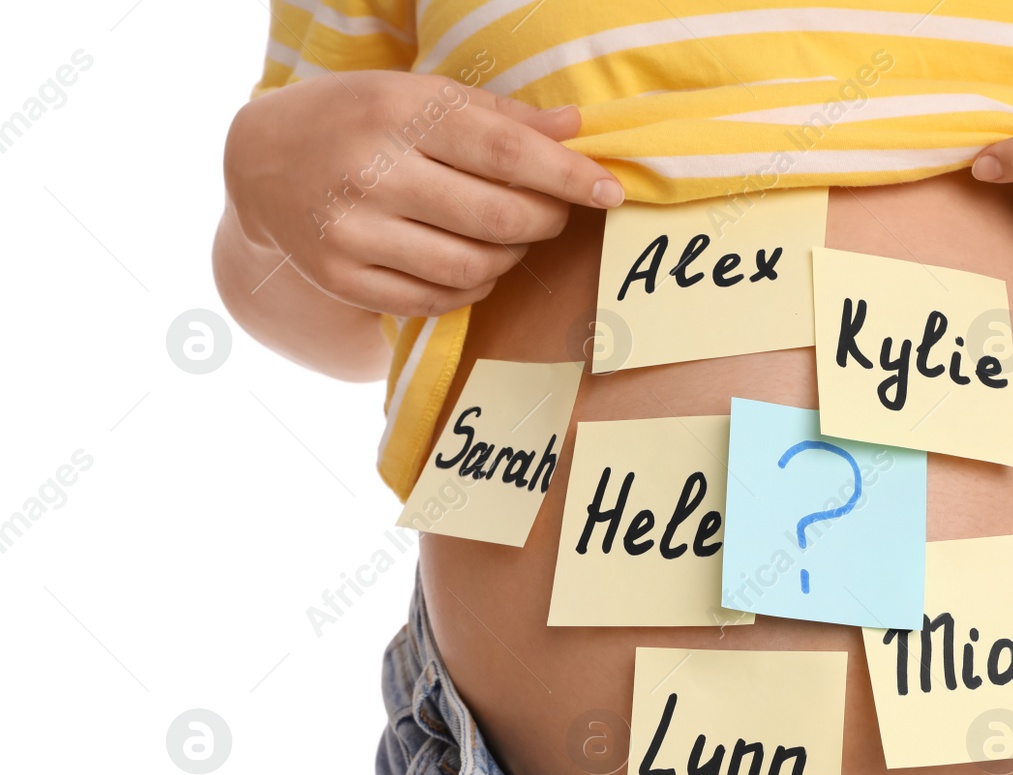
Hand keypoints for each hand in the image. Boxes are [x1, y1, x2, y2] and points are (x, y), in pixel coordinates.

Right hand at [223, 70, 622, 317]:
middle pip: (497, 218)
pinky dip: (472, 285)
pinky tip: (472, 264)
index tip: (609, 191)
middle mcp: (370, 172)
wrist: (262, 162)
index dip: (566, 176)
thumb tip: (575, 128)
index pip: (503, 152)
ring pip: (471, 265)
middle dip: (544, 220)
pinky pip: (436, 298)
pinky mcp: (341, 277)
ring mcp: (351, 231)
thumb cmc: (360, 120)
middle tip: (553, 213)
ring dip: (511, 257)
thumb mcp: (419, 96)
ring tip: (508, 236)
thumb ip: (498, 116)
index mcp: (396, 112)